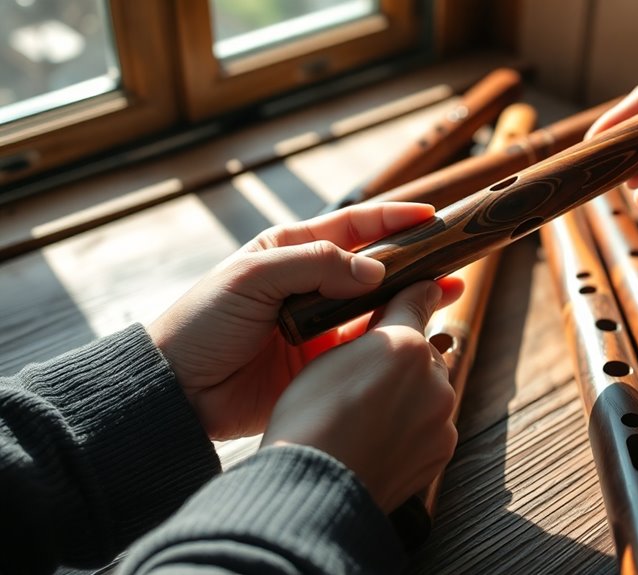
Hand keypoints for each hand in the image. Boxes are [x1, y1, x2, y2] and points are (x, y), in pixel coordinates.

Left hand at [148, 202, 462, 439]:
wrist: (178, 390)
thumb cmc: (204, 322)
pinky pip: (368, 347)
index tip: (430, 215)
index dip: (392, 218)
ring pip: (379, 306)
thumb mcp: (252, 277)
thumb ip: (315, 265)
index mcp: (292, 251)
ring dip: (413, 298)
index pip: (353, 227)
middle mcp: (312, 284)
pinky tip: (419, 333)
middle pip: (376, 266)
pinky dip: (394, 338)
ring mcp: (321, 326)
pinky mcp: (325, 364)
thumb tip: (375, 271)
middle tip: (453, 257)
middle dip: (415, 259)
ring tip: (450, 292)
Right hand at [263, 280, 456, 512]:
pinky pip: (429, 427)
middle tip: (367, 375)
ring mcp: (441, 419)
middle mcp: (435, 379)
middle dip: (403, 359)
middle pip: (423, 354)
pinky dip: (410, 428)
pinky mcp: (441, 452)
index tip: (421, 288)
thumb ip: (376, 326)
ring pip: (428, 392)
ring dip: (408, 395)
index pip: (416, 302)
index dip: (412, 295)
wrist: (314, 489)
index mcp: (406, 346)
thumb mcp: (328, 356)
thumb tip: (415, 299)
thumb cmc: (309, 418)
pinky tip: (377, 436)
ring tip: (366, 412)